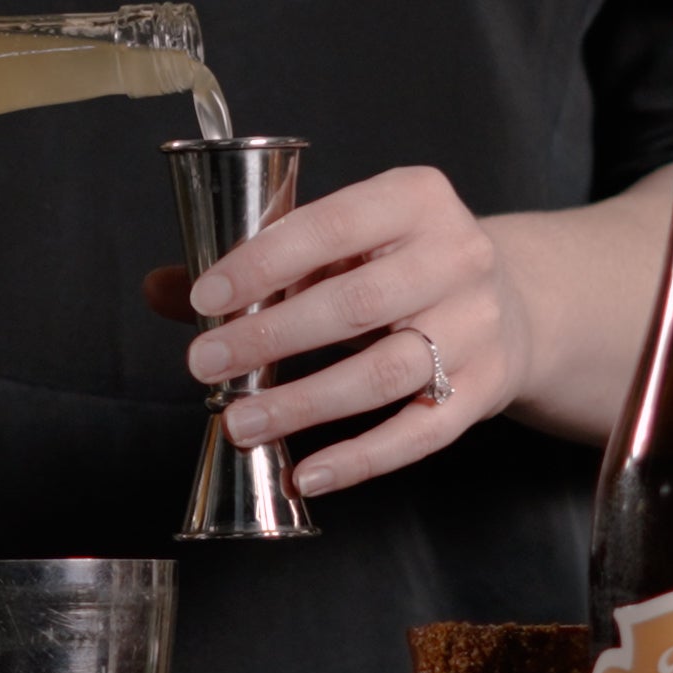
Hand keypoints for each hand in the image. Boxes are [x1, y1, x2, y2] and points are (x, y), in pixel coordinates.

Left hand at [174, 165, 533, 496]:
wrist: (512, 300)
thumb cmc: (398, 262)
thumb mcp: (342, 240)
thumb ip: (257, 261)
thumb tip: (160, 289)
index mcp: (415, 198)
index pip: (330, 227)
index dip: (263, 264)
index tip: (203, 299)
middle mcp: (457, 257)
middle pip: (356, 305)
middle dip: (269, 338)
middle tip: (203, 363)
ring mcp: (476, 327)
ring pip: (383, 374)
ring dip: (303, 404)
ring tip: (240, 423)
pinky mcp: (484, 389)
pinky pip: (419, 433)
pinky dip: (361, 458)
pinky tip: (308, 473)